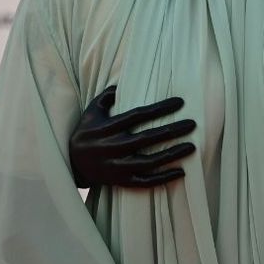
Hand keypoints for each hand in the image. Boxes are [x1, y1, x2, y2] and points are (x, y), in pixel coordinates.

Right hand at [69, 84, 195, 187]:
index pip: (138, 115)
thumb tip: (123, 82)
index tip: (180, 102)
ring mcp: (117, 166)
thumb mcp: (91, 112)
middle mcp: (113, 147)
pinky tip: (180, 171)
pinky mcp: (121, 181)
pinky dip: (163, 178)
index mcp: (107, 127)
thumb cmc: (85, 133)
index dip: (160, 108)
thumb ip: (106, 96)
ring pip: (149, 161)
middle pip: (147, 138)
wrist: (71, 165)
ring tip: (192, 146)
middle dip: (172, 130)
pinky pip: (145, 182)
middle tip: (192, 124)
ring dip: (172, 154)